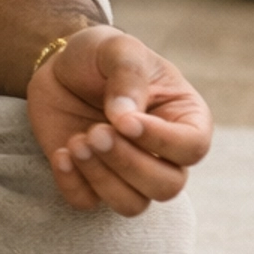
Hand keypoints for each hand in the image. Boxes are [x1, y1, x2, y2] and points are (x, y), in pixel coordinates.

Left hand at [27, 26, 211, 216]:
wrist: (61, 65)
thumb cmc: (101, 55)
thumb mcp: (118, 49)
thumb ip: (128, 77)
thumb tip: (125, 118)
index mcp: (185, 118)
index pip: (192, 147)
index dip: (161, 141)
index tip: (124, 122)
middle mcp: (163, 153)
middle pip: (167, 186)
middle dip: (128, 164)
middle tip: (96, 132)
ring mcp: (128, 171)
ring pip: (132, 204)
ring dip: (102, 178)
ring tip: (76, 142)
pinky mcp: (91, 179)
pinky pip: (88, 203)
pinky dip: (72, 183)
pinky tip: (61, 153)